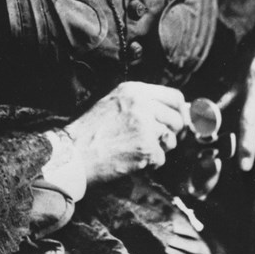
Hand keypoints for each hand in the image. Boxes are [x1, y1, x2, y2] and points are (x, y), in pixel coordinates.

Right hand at [65, 81, 187, 184]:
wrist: (75, 153)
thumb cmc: (92, 130)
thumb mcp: (115, 102)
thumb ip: (143, 102)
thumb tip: (177, 109)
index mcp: (134, 90)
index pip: (174, 95)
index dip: (179, 110)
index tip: (177, 120)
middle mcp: (142, 104)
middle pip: (177, 118)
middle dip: (172, 132)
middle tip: (157, 140)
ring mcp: (145, 126)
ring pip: (171, 139)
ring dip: (160, 148)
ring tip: (138, 149)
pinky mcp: (146, 148)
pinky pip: (161, 158)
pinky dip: (150, 164)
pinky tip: (133, 159)